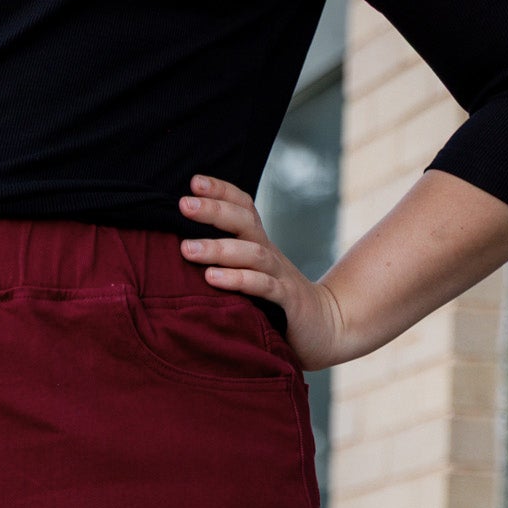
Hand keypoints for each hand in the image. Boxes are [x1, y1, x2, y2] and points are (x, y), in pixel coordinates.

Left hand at [178, 175, 348, 371]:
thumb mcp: (253, 275)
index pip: (243, 207)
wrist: (326, 326)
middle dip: (214, 210)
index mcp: (260, 244)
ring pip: (251, 253)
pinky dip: (238, 280)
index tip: (194, 182)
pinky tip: (212, 279)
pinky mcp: (287, 301)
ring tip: (186, 248)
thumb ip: (228, 262)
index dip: (221, 191)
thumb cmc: (278, 302)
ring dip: (218, 248)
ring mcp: (280, 276)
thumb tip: (180, 249)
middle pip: (244, 221)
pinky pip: (263, 286)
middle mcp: (269, 254)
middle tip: (183, 205)